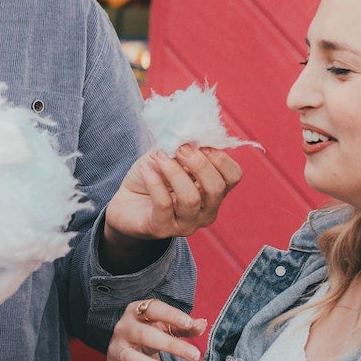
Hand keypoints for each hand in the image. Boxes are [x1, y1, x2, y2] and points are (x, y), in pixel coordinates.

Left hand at [103, 144, 242, 245]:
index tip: (200, 144)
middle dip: (199, 164)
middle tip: (180, 149)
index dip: (220, 157)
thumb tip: (190, 131)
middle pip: (216, 188)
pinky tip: (146, 169)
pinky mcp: (161, 229)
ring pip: (190, 199)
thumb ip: (182, 144)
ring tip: (159, 157)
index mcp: (214, 191)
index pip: (233, 176)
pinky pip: (163, 205)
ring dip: (174, 172)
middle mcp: (206, 210)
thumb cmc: (153, 177)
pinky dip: (154, 183)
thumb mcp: (169, 155)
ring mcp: (185, 224)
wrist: (126, 203)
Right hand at [108, 298, 204, 360]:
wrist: (130, 350)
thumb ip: (185, 326)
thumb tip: (202, 324)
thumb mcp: (169, 327)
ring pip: (133, 359)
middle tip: (195, 355)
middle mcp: (123, 328)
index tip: (189, 323)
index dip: (171, 315)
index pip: (153, 309)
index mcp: (136, 311)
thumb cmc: (153, 333)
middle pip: (144, 335)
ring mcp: (116, 349)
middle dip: (170, 345)